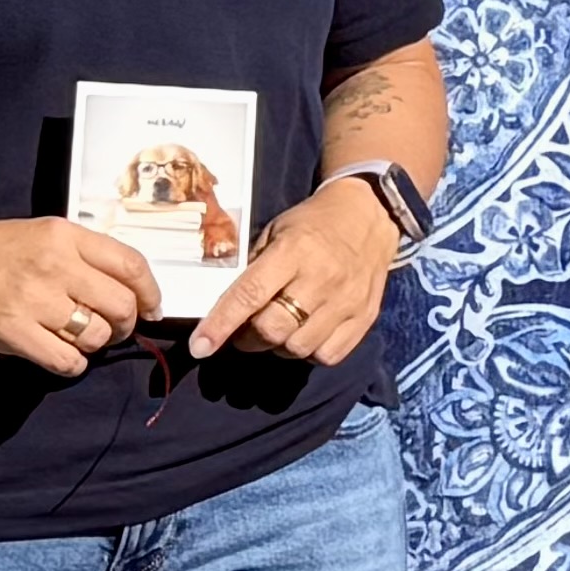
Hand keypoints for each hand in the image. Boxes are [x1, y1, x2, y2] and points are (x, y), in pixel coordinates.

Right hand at [0, 214, 166, 377]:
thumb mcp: (37, 236)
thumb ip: (80, 256)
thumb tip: (126, 288)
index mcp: (64, 236)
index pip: (132, 265)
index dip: (150, 293)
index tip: (151, 309)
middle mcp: (54, 264)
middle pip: (122, 305)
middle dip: (124, 324)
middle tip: (111, 329)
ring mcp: (34, 299)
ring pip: (97, 335)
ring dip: (94, 345)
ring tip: (75, 338)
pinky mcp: (13, 331)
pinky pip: (67, 360)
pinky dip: (71, 364)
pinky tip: (58, 355)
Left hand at [191, 178, 399, 367]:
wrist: (369, 216)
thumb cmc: (313, 223)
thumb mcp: (275, 232)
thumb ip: (254, 270)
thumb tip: (227, 310)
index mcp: (293, 252)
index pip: (250, 295)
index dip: (221, 324)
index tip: (200, 346)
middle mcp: (322, 279)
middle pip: (273, 329)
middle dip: (248, 338)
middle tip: (245, 330)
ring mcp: (347, 301)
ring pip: (298, 348)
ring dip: (278, 346)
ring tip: (278, 330)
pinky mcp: (365, 317)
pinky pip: (328, 355)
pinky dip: (309, 353)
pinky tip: (305, 335)